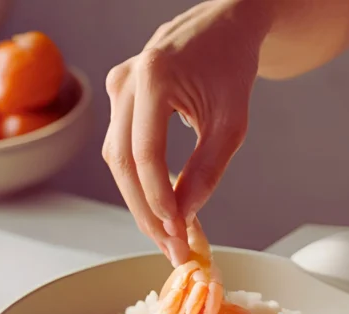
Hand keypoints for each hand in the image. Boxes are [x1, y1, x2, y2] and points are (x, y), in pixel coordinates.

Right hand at [102, 0, 268, 264]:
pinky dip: (140, 181)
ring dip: (141, 202)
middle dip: (146, 211)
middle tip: (171, 249)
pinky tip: (163, 209)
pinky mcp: (119, 97)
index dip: (158, 197)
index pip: (145, 152)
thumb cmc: (231, 68)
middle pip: (122, 161)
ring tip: (169, 238)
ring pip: (117, 158)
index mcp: (154, 77)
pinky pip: (122, 148)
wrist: (222, 29)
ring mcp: (116, 87)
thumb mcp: (232, 122)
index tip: (177, 232)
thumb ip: (208, 168)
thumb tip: (185, 215)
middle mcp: (125, 80)